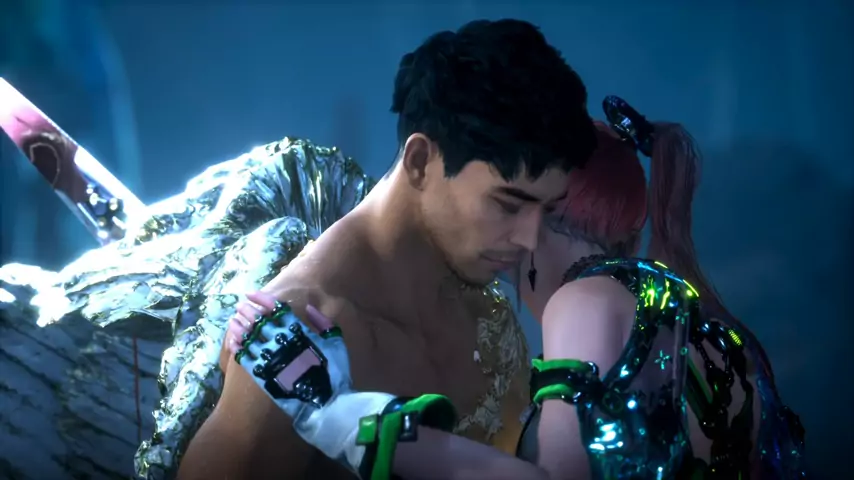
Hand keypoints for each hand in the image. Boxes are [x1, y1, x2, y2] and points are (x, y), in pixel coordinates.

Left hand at [228, 292, 342, 393]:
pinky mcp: (261, 375)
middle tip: (240, 306)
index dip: (262, 300)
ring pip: (248, 336)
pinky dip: (237, 346)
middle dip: (248, 311)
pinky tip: (233, 339)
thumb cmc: (333, 373)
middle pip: (259, 321)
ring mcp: (269, 358)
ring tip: (234, 319)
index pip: (276, 309)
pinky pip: (244, 356)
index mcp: (299, 332)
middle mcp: (281, 342)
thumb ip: (324, 323)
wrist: (323, 404)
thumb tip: (308, 308)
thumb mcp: (336, 344)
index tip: (251, 294)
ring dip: (239, 325)